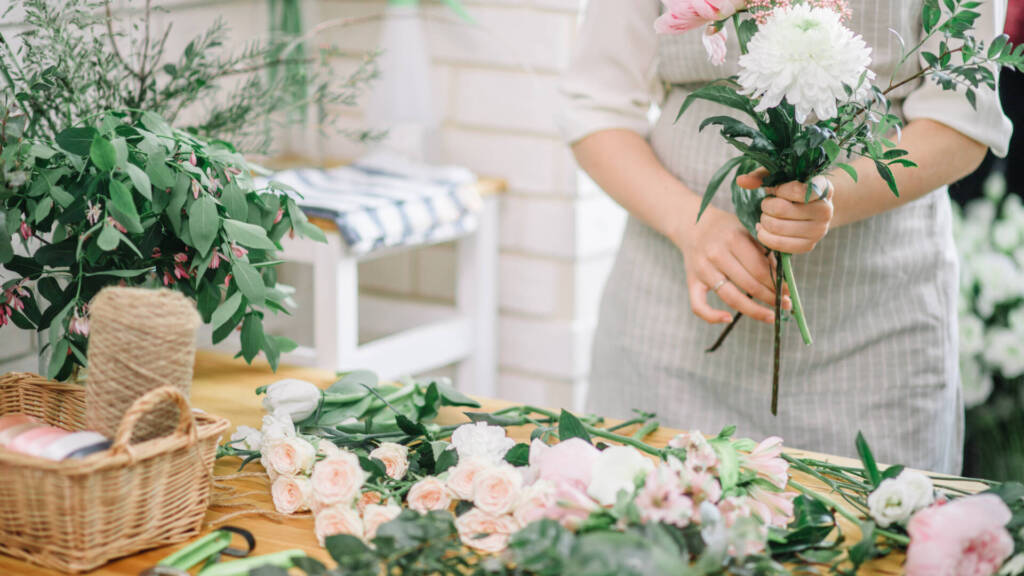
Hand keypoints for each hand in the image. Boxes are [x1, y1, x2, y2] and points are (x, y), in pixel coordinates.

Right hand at [672, 205, 791, 324]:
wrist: (692, 225)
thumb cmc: (725, 229)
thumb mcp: (746, 230)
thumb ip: (763, 250)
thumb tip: (782, 277)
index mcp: (733, 239)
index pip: (760, 268)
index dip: (777, 282)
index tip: (789, 291)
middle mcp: (716, 254)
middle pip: (749, 284)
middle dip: (771, 297)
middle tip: (785, 304)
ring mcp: (702, 270)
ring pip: (730, 297)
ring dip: (754, 310)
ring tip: (771, 316)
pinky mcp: (691, 281)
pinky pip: (698, 306)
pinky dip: (712, 316)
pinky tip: (728, 319)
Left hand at [736, 169, 834, 253]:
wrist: (810, 209)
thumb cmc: (792, 189)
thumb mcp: (781, 177)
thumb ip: (762, 176)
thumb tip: (741, 180)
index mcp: (823, 189)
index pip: (799, 190)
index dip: (780, 190)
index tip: (777, 189)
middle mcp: (826, 210)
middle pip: (781, 209)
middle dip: (767, 206)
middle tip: (767, 204)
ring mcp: (819, 230)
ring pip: (777, 227)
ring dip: (764, 220)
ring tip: (766, 215)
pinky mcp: (808, 246)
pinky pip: (778, 244)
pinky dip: (764, 236)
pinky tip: (763, 229)